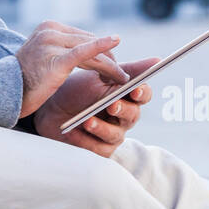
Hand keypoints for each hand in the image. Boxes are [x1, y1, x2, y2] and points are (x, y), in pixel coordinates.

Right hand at [14, 21, 129, 117]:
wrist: (5, 91)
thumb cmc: (25, 78)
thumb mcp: (43, 55)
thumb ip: (60, 48)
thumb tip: (87, 52)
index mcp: (48, 26)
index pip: (82, 36)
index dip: (101, 49)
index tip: (113, 64)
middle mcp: (50, 30)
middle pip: (89, 42)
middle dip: (108, 58)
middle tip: (121, 75)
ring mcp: (52, 43)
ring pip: (91, 51)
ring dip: (110, 65)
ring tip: (122, 79)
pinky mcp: (56, 59)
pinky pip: (85, 52)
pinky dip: (102, 47)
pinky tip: (116, 42)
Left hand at [30, 58, 160, 157]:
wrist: (51, 107)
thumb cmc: (78, 90)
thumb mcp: (100, 77)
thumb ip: (127, 70)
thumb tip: (157, 59)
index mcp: (127, 96)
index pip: (143, 95)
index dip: (141, 92)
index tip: (134, 88)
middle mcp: (124, 116)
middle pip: (133, 115)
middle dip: (123, 110)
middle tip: (112, 104)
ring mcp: (113, 133)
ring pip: (116, 134)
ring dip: (102, 127)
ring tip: (88, 120)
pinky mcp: (100, 148)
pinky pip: (100, 149)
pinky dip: (87, 140)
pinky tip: (75, 132)